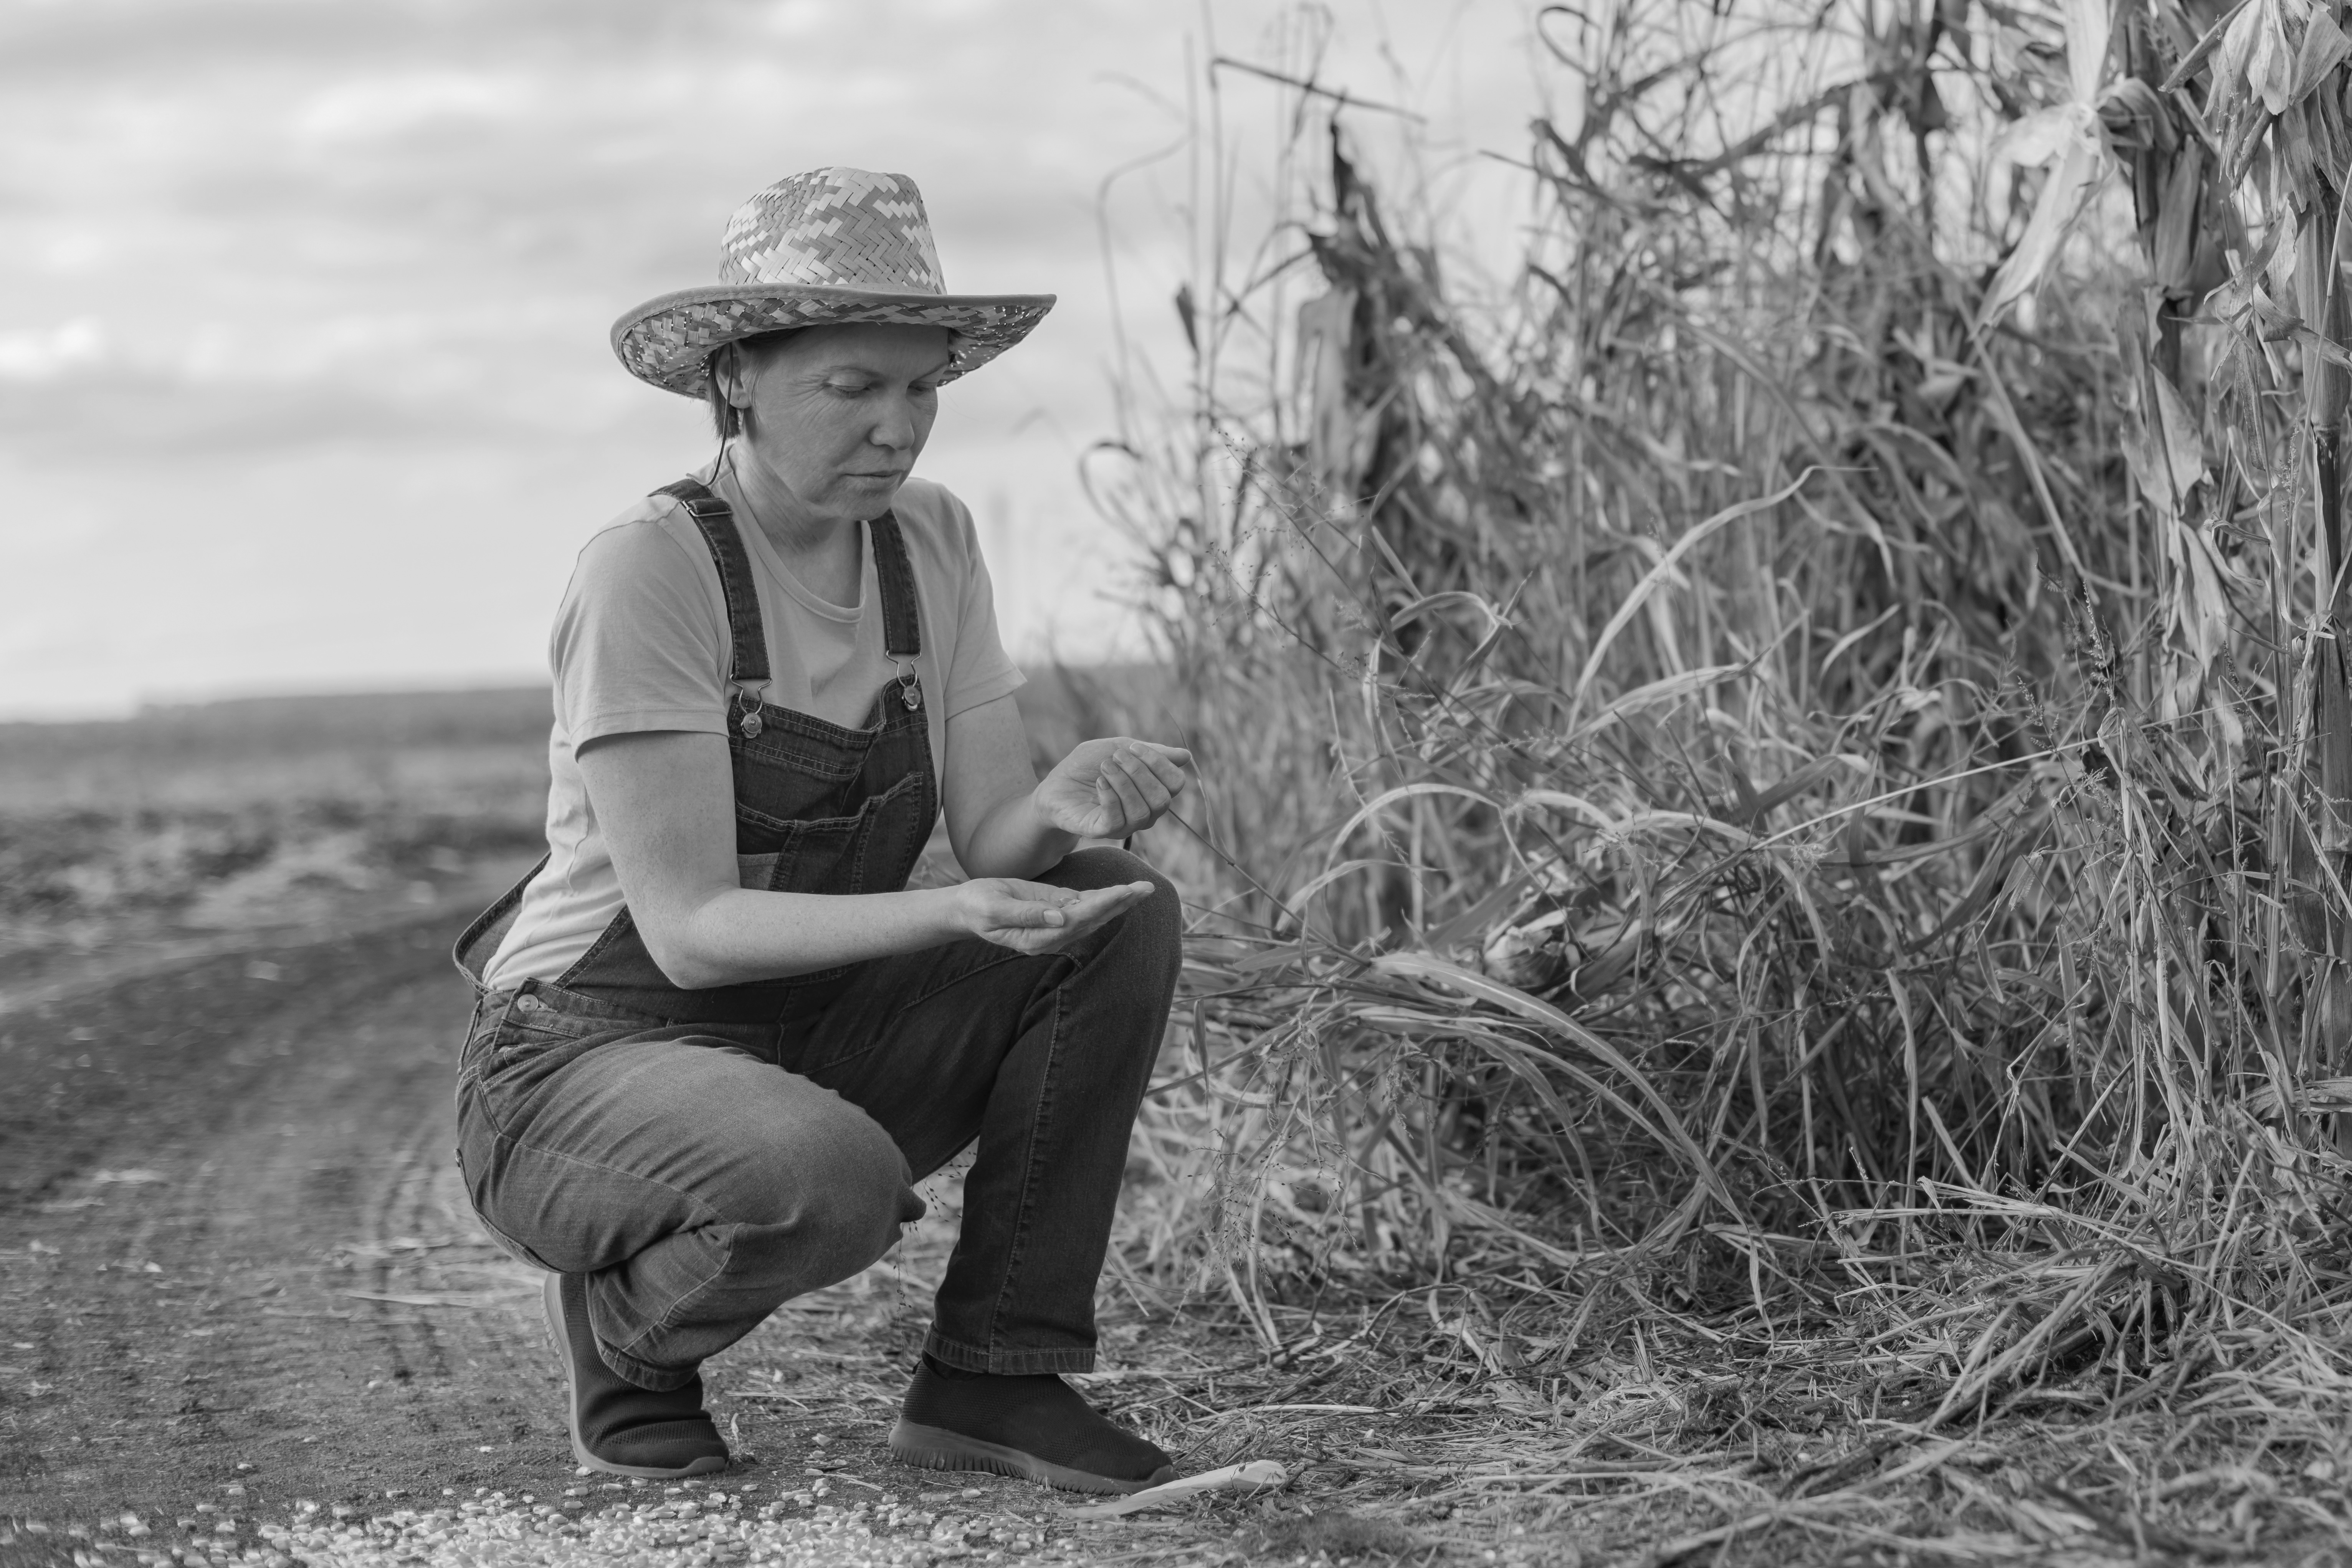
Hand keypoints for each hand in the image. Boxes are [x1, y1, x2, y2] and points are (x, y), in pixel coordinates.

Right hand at [950, 877, 1158, 954]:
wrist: (969, 907)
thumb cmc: (979, 906)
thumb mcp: (995, 909)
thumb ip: (1027, 914)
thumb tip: (1060, 916)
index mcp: (1038, 938)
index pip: (1077, 922)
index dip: (1101, 906)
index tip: (1122, 892)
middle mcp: (1053, 935)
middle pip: (1093, 920)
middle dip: (1120, 904)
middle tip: (1146, 889)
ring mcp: (1056, 925)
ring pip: (1094, 914)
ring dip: (1119, 901)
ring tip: (1143, 888)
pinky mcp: (1056, 911)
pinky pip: (1084, 906)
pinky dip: (1104, 898)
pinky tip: (1123, 892)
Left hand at [1032, 738, 1192, 840]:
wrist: (1055, 787)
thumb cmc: (1087, 767)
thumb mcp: (1116, 748)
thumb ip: (1149, 751)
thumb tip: (1186, 756)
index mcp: (1152, 790)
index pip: (1176, 783)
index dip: (1159, 763)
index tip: (1133, 747)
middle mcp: (1145, 812)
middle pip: (1163, 799)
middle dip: (1140, 772)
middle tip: (1115, 757)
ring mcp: (1126, 825)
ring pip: (1142, 811)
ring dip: (1123, 783)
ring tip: (1104, 768)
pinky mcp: (1104, 832)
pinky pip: (1118, 820)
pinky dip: (1110, 797)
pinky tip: (1099, 783)